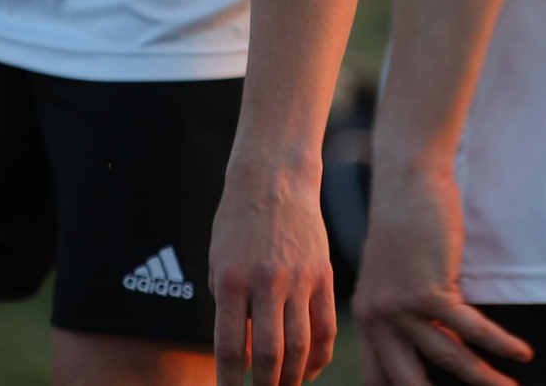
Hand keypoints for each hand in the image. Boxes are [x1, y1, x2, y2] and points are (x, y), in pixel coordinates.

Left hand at [210, 153, 337, 385]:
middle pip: (269, 353)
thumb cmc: (237, 223)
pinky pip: (326, 326)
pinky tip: (308, 371)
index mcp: (231, 279)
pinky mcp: (323, 274)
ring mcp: (299, 278)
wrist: (274, 179)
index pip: (229, 346)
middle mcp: (265, 281)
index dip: (229, 381)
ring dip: (292, 378)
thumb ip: (229, 307)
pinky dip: (319, 356)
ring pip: (301, 345)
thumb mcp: (219, 262)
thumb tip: (242, 355)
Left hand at [353, 166, 532, 385]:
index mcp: (367, 318)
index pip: (379, 377)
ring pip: (451, 360)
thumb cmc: (404, 223)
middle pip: (411, 382)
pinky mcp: (429, 290)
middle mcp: (378, 318)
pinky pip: (472, 330)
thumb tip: (442, 350)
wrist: (405, 179)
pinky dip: (501, 344)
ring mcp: (401, 306)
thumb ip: (404, 315)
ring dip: (486, 378)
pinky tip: (522, 354)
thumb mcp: (392, 275)